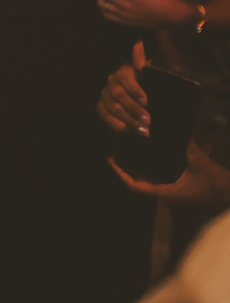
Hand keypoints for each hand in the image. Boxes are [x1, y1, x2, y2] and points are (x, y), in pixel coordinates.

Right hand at [97, 41, 149, 135]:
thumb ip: (141, 60)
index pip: (123, 77)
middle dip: (133, 108)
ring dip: (128, 119)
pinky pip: (104, 116)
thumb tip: (138, 42)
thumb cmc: (144, 89)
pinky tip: (126, 131)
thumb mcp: (147, 75)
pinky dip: (115, 124)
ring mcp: (104, 96)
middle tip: (148, 120)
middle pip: (118, 94)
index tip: (146, 101)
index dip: (134, 89)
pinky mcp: (101, 108)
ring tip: (143, 130)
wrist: (138, 107)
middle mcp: (110, 83)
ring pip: (112, 107)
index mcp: (122, 72)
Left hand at [108, 141, 229, 209]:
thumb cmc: (218, 186)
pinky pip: (156, 181)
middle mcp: (165, 197)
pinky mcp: (176, 193)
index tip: (110, 160)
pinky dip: (148, 170)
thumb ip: (188, 148)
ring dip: (136, 168)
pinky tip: (147, 156)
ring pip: (146, 182)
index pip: (135, 187)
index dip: (120, 174)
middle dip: (125, 167)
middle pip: (137, 183)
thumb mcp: (201, 164)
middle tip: (117, 148)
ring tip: (128, 149)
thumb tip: (177, 131)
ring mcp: (170, 196)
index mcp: (167, 194)